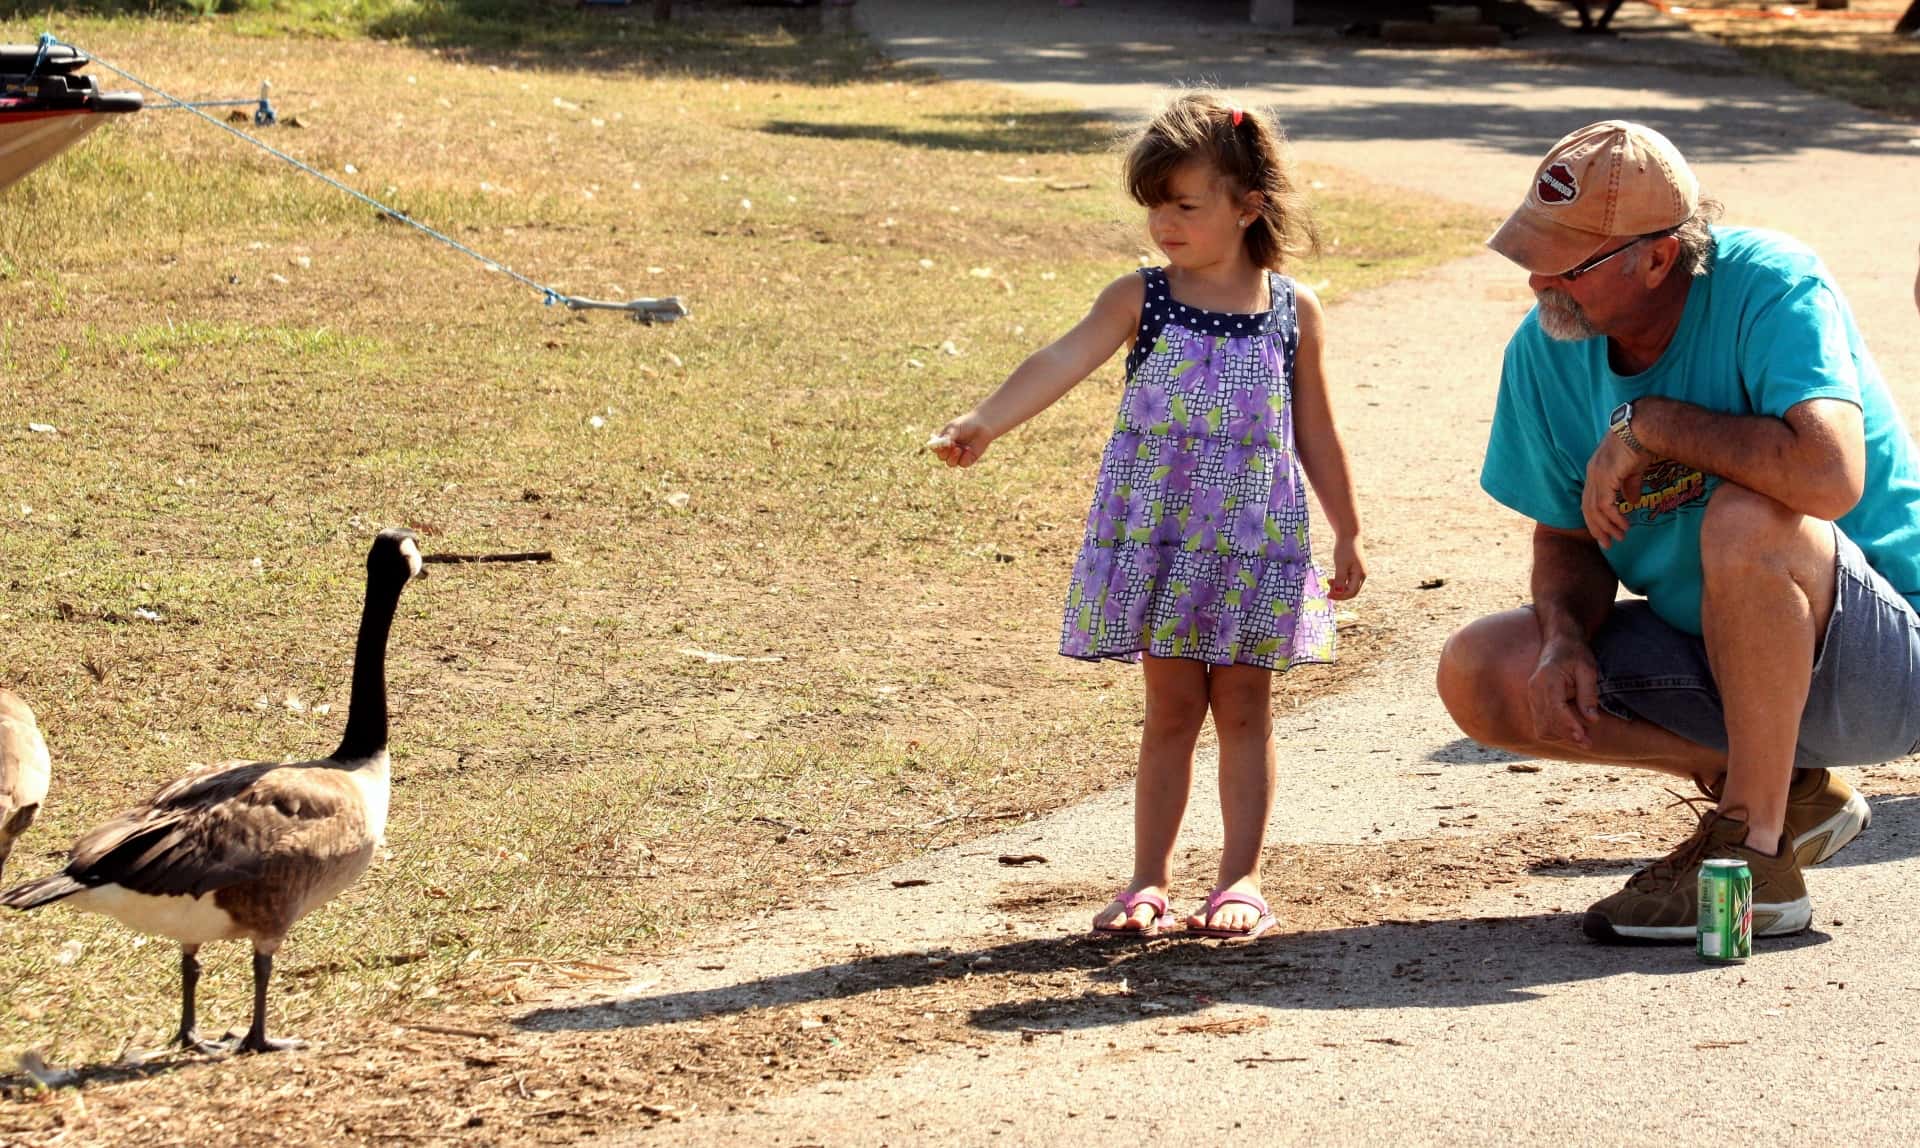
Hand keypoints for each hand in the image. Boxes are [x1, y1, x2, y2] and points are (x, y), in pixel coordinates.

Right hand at [930, 413, 994, 467]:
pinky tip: (969, 449)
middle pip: (942, 457)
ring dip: (953, 457)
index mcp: (943, 441)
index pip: (935, 448)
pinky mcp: (968, 459)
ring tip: (958, 448)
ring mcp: (959, 456)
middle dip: (944, 453)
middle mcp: (950, 450)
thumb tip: (941, 443)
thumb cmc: (967, 424)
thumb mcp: (955, 428)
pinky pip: (962, 463)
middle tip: (949, 447)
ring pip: (951, 463)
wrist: (983, 425)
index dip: (935, 448)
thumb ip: (948, 436)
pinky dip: (964, 457)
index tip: (938, 445)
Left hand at [1327, 534, 1366, 599]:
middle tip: (1327, 591)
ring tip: (1328, 582)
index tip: (1327, 595)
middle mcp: (1362, 575)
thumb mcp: (1340, 565)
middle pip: (1352, 591)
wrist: (1349, 535)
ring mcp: (1359, 572)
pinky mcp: (1355, 569)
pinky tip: (1332, 579)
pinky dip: (1340, 582)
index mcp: (1360, 575)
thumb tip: (1338, 593)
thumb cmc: (1345, 549)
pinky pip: (1348, 580)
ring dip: (1339, 588)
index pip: (1351, 592)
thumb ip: (1340, 580)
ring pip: (1349, 586)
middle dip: (1339, 593)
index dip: (1340, 596)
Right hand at [1528, 637, 1601, 748]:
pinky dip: (1555, 731)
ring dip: (1561, 735)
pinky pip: (1541, 724)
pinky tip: (1571, 729)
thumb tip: (1592, 720)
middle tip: (1588, 743)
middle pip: (1547, 723)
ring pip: (1542, 727)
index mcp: (1547, 681)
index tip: (1583, 739)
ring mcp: (1532, 697)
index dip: (1569, 727)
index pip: (1556, 711)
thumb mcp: (1588, 669)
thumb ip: (1588, 694)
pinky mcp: (1534, 702)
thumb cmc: (1575, 653)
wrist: (1558, 642)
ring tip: (1582, 736)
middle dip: (1567, 736)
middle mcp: (1535, 691)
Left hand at [1582, 432, 1648, 548]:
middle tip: (1607, 544)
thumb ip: (1629, 486)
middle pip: (1588, 508)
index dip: (1596, 518)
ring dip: (1607, 526)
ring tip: (1619, 538)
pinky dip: (1613, 518)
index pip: (1590, 500)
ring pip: (1595, 510)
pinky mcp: (1605, 478)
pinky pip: (1605, 505)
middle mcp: (1592, 475)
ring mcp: (1597, 476)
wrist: (1642, 428)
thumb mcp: (1633, 469)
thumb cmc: (1640, 444)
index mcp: (1596, 472)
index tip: (1604, 532)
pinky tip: (1624, 525)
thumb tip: (1632, 503)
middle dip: (1597, 528)